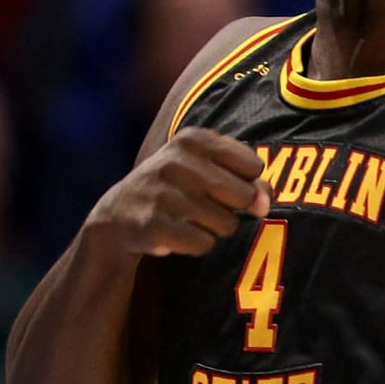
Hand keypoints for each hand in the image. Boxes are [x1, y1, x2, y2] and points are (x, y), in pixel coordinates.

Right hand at [87, 128, 270, 256]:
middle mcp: (176, 161)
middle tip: (204, 205)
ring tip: (188, 219)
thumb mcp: (208, 170)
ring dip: (214, 229)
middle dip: (233, 209)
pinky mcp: (154, 225)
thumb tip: (264, 203)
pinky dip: (197, 245)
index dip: (244, 182)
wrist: (119, 214)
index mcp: (193, 139)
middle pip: (244, 196)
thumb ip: (248, 180)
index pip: (253, 166)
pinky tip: (178, 234)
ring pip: (227, 224)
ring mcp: (163, 193)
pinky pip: (205, 244)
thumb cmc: (176, 188)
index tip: (221, 184)